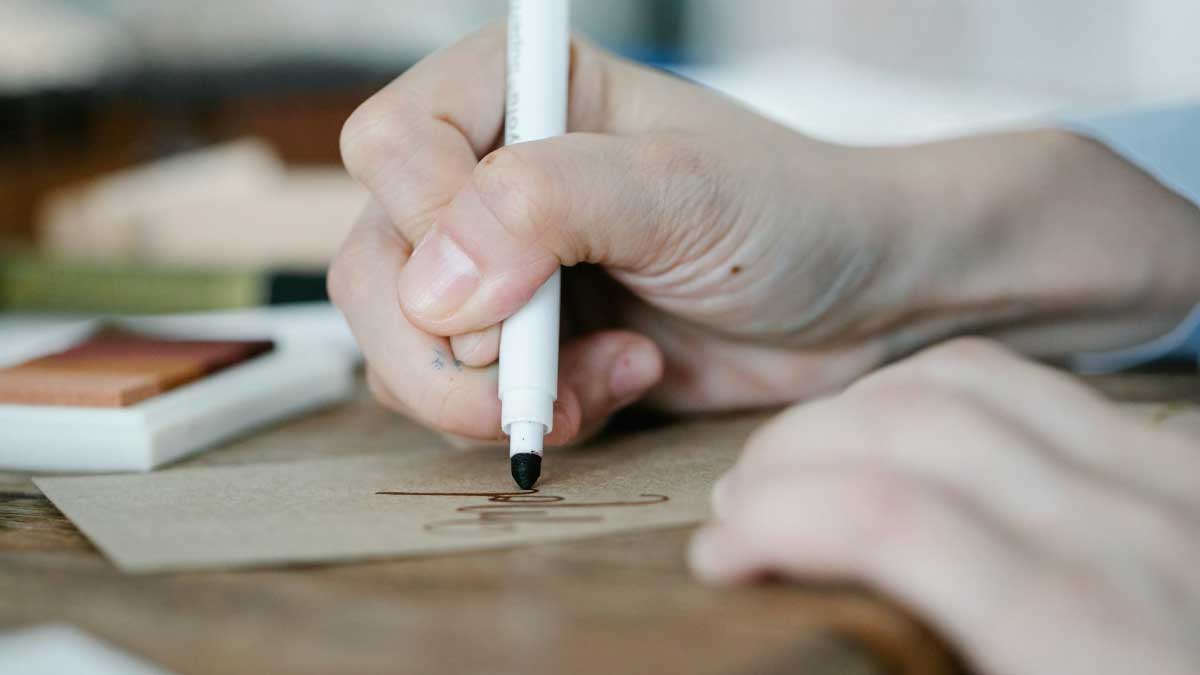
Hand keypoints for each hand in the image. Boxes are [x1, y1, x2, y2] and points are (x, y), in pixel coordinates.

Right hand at [329, 25, 912, 443]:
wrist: (857, 302)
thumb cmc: (790, 213)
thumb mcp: (683, 189)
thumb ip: (548, 205)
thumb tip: (431, 286)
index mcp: (516, 91)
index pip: (392, 146)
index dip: (429, 227)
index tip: (517, 286)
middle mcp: (488, 175)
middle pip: (375, 265)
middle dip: (451, 350)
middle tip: (533, 376)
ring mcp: (499, 267)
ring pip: (405, 348)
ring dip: (502, 391)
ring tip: (614, 371)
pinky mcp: (525, 344)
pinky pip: (464, 400)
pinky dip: (537, 413)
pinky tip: (623, 380)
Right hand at [690, 339, 1199, 674]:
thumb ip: (908, 660)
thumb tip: (792, 628)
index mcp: (1091, 639)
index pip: (887, 521)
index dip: (772, 523)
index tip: (719, 559)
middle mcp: (1134, 535)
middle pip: (912, 429)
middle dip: (790, 457)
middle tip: (739, 509)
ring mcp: (1166, 481)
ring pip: (963, 380)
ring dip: (851, 411)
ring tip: (798, 461)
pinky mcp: (1178, 458)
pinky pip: (1028, 379)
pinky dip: (930, 389)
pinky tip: (890, 431)